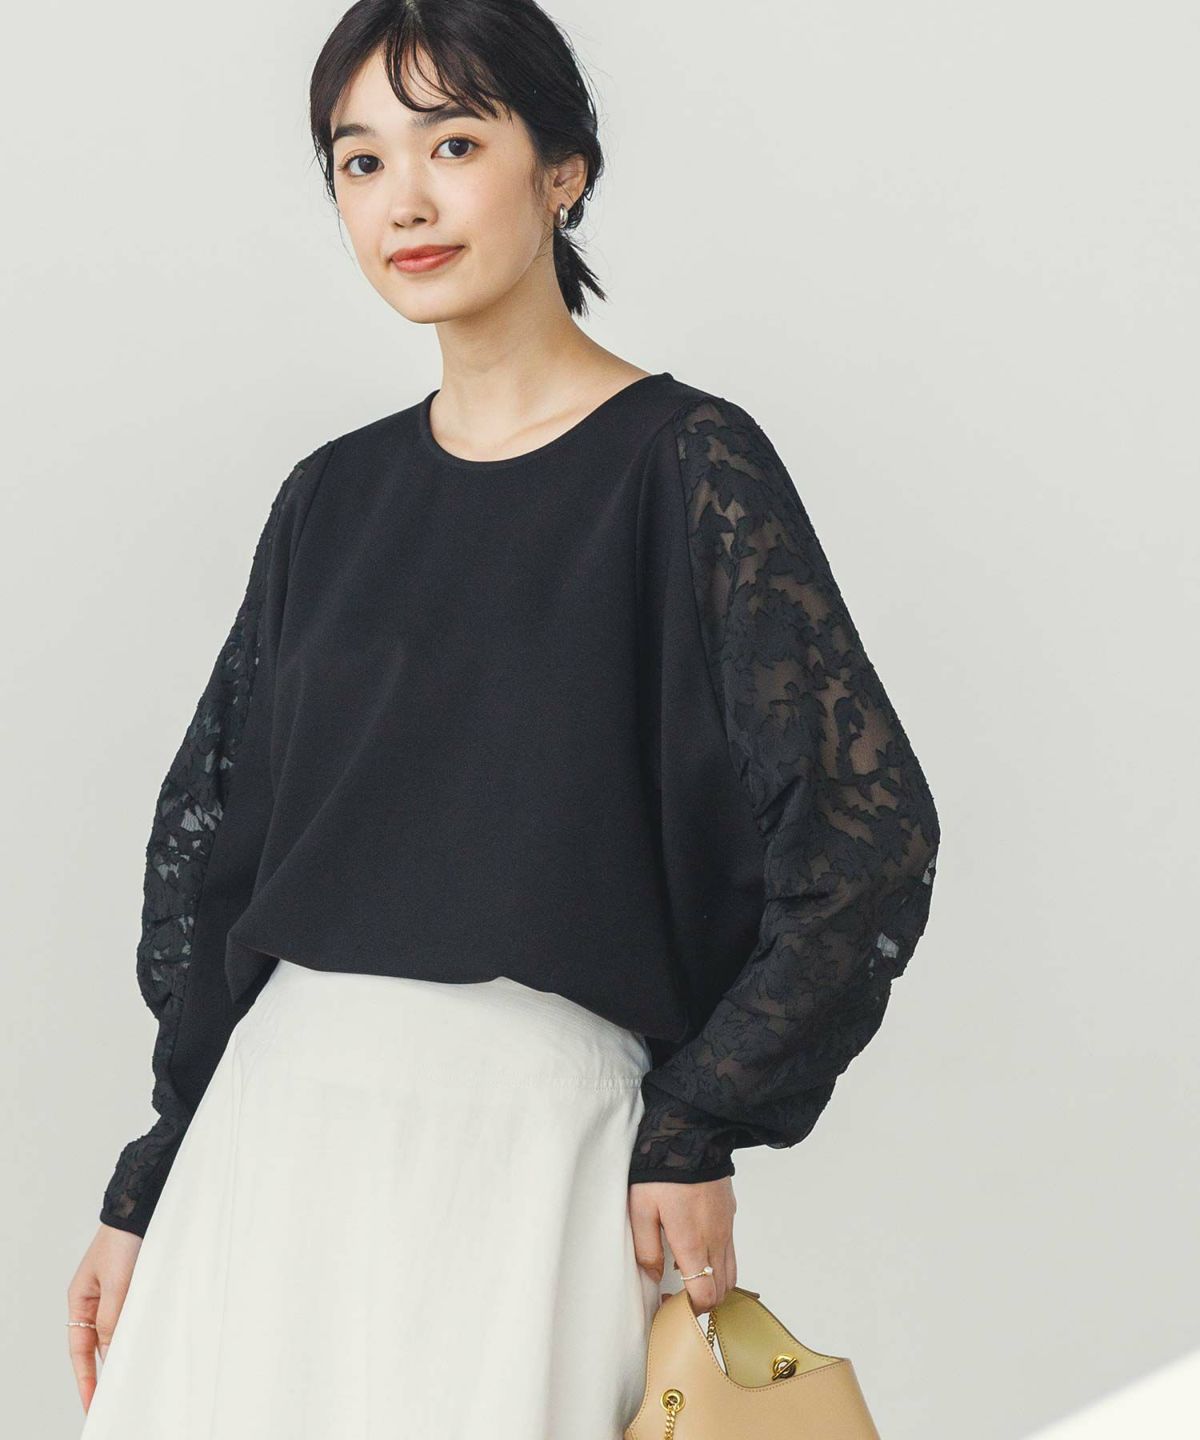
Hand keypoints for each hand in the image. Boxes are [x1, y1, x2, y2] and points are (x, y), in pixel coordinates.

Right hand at [66, 1223, 141, 1412]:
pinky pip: (135, 1316)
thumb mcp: (116, 1281)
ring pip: (118, 1332)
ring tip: (136, 1377)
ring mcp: (116, 1294)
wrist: (142, 1207)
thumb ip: (113, 1316)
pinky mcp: (136, 1287)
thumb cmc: (123, 1239)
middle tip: (117, 1398)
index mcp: (80, 1300)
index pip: (81, 1350)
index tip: (93, 1404)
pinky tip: (151, 1344)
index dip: (87, 1379)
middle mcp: (96, 1300)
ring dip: (126, 1351)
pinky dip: (140, 1331)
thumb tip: (110, 1352)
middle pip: (98, 1345)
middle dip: (106, 1371)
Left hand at [629, 1176, 736, 1315]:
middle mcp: (716, 1238)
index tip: (672, 1305)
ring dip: (714, 1281)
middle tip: (679, 1295)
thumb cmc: (661, 1170)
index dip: (691, 1310)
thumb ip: (646, 1248)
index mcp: (693, 1243)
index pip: (706, 1295)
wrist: (691, 1133)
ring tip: (688, 1274)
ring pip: (731, 1271)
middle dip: (704, 1300)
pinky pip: (731, 1248)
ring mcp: (726, 1226)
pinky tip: (697, 1247)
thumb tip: (654, 1277)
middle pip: (723, 1289)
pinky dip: (719, 1260)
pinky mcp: (729, 1212)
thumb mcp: (640, 1208)